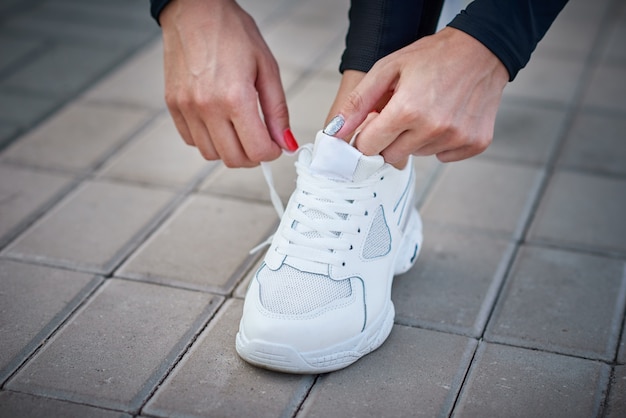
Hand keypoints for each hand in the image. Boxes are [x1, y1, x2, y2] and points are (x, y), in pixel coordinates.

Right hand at [160, 0, 296, 166]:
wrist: (194, 9)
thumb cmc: (232, 32)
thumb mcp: (266, 68)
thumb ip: (277, 111)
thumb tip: (286, 143)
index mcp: (235, 97)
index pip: (256, 151)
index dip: (271, 153)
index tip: (275, 145)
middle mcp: (206, 107)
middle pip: (233, 159)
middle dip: (253, 157)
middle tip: (260, 141)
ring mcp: (186, 108)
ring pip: (211, 154)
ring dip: (230, 150)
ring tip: (239, 130)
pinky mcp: (173, 105)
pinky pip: (192, 140)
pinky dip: (208, 140)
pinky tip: (219, 122)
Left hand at [330, 27, 508, 162]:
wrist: (481, 51)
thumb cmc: (432, 56)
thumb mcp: (387, 69)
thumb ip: (357, 103)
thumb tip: (334, 133)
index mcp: (407, 110)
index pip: (369, 147)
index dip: (366, 136)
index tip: (373, 125)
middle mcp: (432, 128)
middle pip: (391, 156)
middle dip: (389, 138)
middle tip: (402, 114)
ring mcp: (456, 137)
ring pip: (417, 155)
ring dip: (415, 139)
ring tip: (426, 111)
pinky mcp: (474, 143)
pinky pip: (443, 156)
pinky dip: (440, 143)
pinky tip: (445, 118)